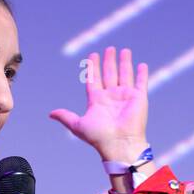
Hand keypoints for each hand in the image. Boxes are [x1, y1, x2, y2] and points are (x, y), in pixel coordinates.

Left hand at [50, 45, 149, 163]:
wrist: (119, 144)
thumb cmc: (99, 136)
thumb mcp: (78, 125)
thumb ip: (66, 117)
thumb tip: (50, 114)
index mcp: (97, 101)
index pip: (94, 80)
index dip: (93, 68)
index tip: (93, 55)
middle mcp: (112, 97)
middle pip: (109, 74)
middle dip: (109, 61)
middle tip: (109, 49)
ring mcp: (126, 97)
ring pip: (125, 75)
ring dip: (125, 63)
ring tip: (124, 50)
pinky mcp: (139, 98)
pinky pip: (141, 83)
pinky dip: (142, 74)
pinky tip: (142, 65)